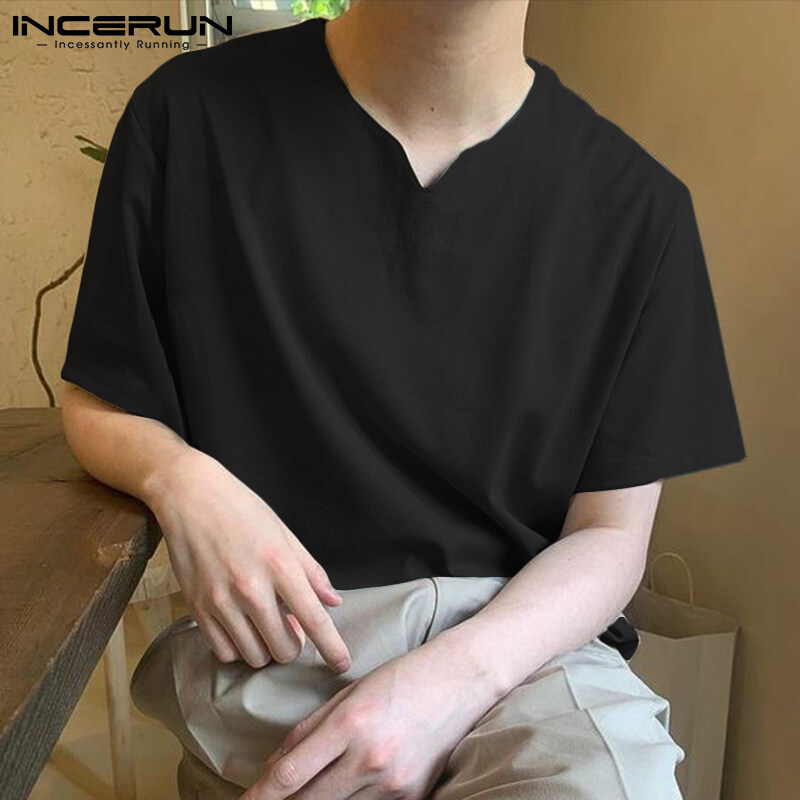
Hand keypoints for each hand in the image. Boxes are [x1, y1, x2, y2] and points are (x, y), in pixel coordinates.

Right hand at [145, 447, 350, 672]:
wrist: (190, 496)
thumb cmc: (242, 509)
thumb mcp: (285, 534)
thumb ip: (311, 571)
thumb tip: (333, 602)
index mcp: (280, 565)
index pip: (314, 619)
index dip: (332, 648)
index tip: (342, 664)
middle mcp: (251, 588)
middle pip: (284, 648)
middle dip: (293, 645)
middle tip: (290, 626)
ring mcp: (221, 601)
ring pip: (254, 656)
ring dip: (266, 648)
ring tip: (265, 624)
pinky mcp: (196, 608)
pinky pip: (225, 651)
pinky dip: (239, 647)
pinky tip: (242, 627)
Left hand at [241, 628, 504, 799]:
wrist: (462, 680)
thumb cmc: (403, 676)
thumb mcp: (349, 692)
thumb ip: (308, 731)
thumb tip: (274, 768)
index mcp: (349, 724)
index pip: (288, 776)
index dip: (257, 797)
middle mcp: (369, 759)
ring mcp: (393, 784)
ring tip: (302, 795)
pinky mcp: (411, 798)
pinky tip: (339, 791)